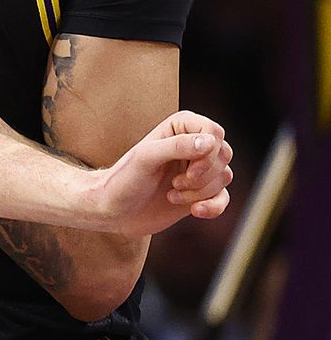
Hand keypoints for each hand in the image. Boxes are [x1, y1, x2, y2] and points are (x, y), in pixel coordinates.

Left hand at [93, 111, 233, 235]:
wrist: (114, 211)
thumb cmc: (124, 179)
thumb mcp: (145, 158)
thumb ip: (176, 146)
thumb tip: (210, 142)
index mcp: (180, 127)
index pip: (214, 132)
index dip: (207, 154)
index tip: (187, 171)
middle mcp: (193, 145)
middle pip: (224, 155)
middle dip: (202, 175)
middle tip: (174, 183)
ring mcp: (199, 169)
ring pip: (224, 176)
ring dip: (199, 192)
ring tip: (171, 194)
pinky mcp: (201, 192)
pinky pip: (224, 197)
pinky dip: (213, 207)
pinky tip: (195, 211)